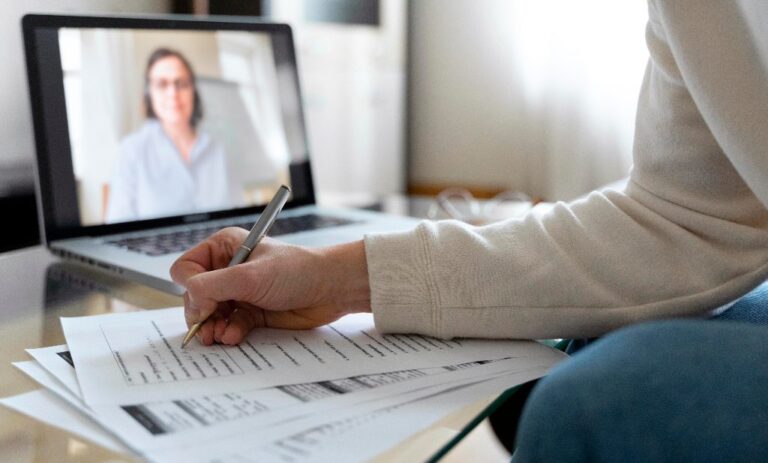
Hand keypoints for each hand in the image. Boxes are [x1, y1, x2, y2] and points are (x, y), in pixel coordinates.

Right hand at [170, 227, 370, 345]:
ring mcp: (239, 292)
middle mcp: (228, 268)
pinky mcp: (251, 312)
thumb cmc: (297, 271)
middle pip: (195, 296)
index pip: (186, 268)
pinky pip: (228, 326)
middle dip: (200, 314)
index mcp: (224, 247)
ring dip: (212, 328)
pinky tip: (235, 336)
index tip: (203, 303)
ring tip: (220, 336)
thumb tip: (190, 302)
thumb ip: (213, 286)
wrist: (331, 289)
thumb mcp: (250, 276)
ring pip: (210, 315)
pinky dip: (229, 333)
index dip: (190, 288)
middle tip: (207, 328)